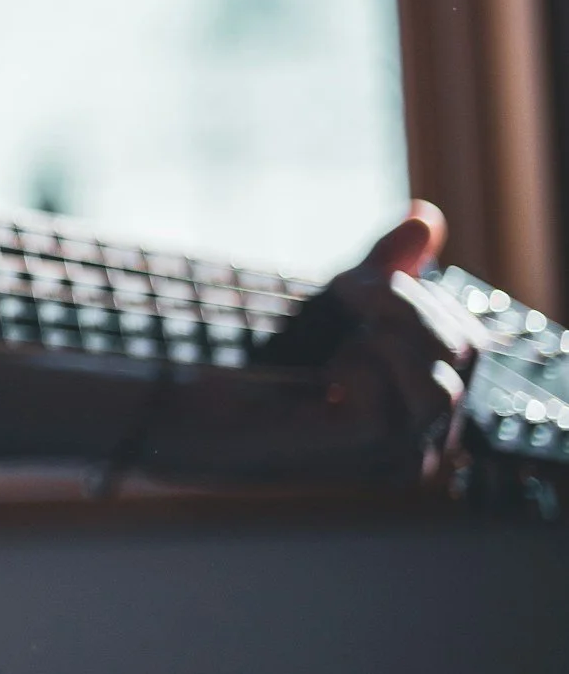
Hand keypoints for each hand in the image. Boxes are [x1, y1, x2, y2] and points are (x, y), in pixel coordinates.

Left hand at [264, 200, 486, 478]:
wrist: (202, 407)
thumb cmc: (274, 363)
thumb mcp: (341, 305)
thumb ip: (388, 267)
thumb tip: (426, 215)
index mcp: (430, 402)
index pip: (470, 342)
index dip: (426, 296)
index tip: (361, 282)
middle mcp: (429, 437)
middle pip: (464, 352)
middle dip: (406, 304)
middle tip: (347, 290)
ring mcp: (402, 455)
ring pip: (443, 386)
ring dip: (389, 333)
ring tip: (343, 331)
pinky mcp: (365, 457)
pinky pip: (389, 408)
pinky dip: (358, 370)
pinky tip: (326, 374)